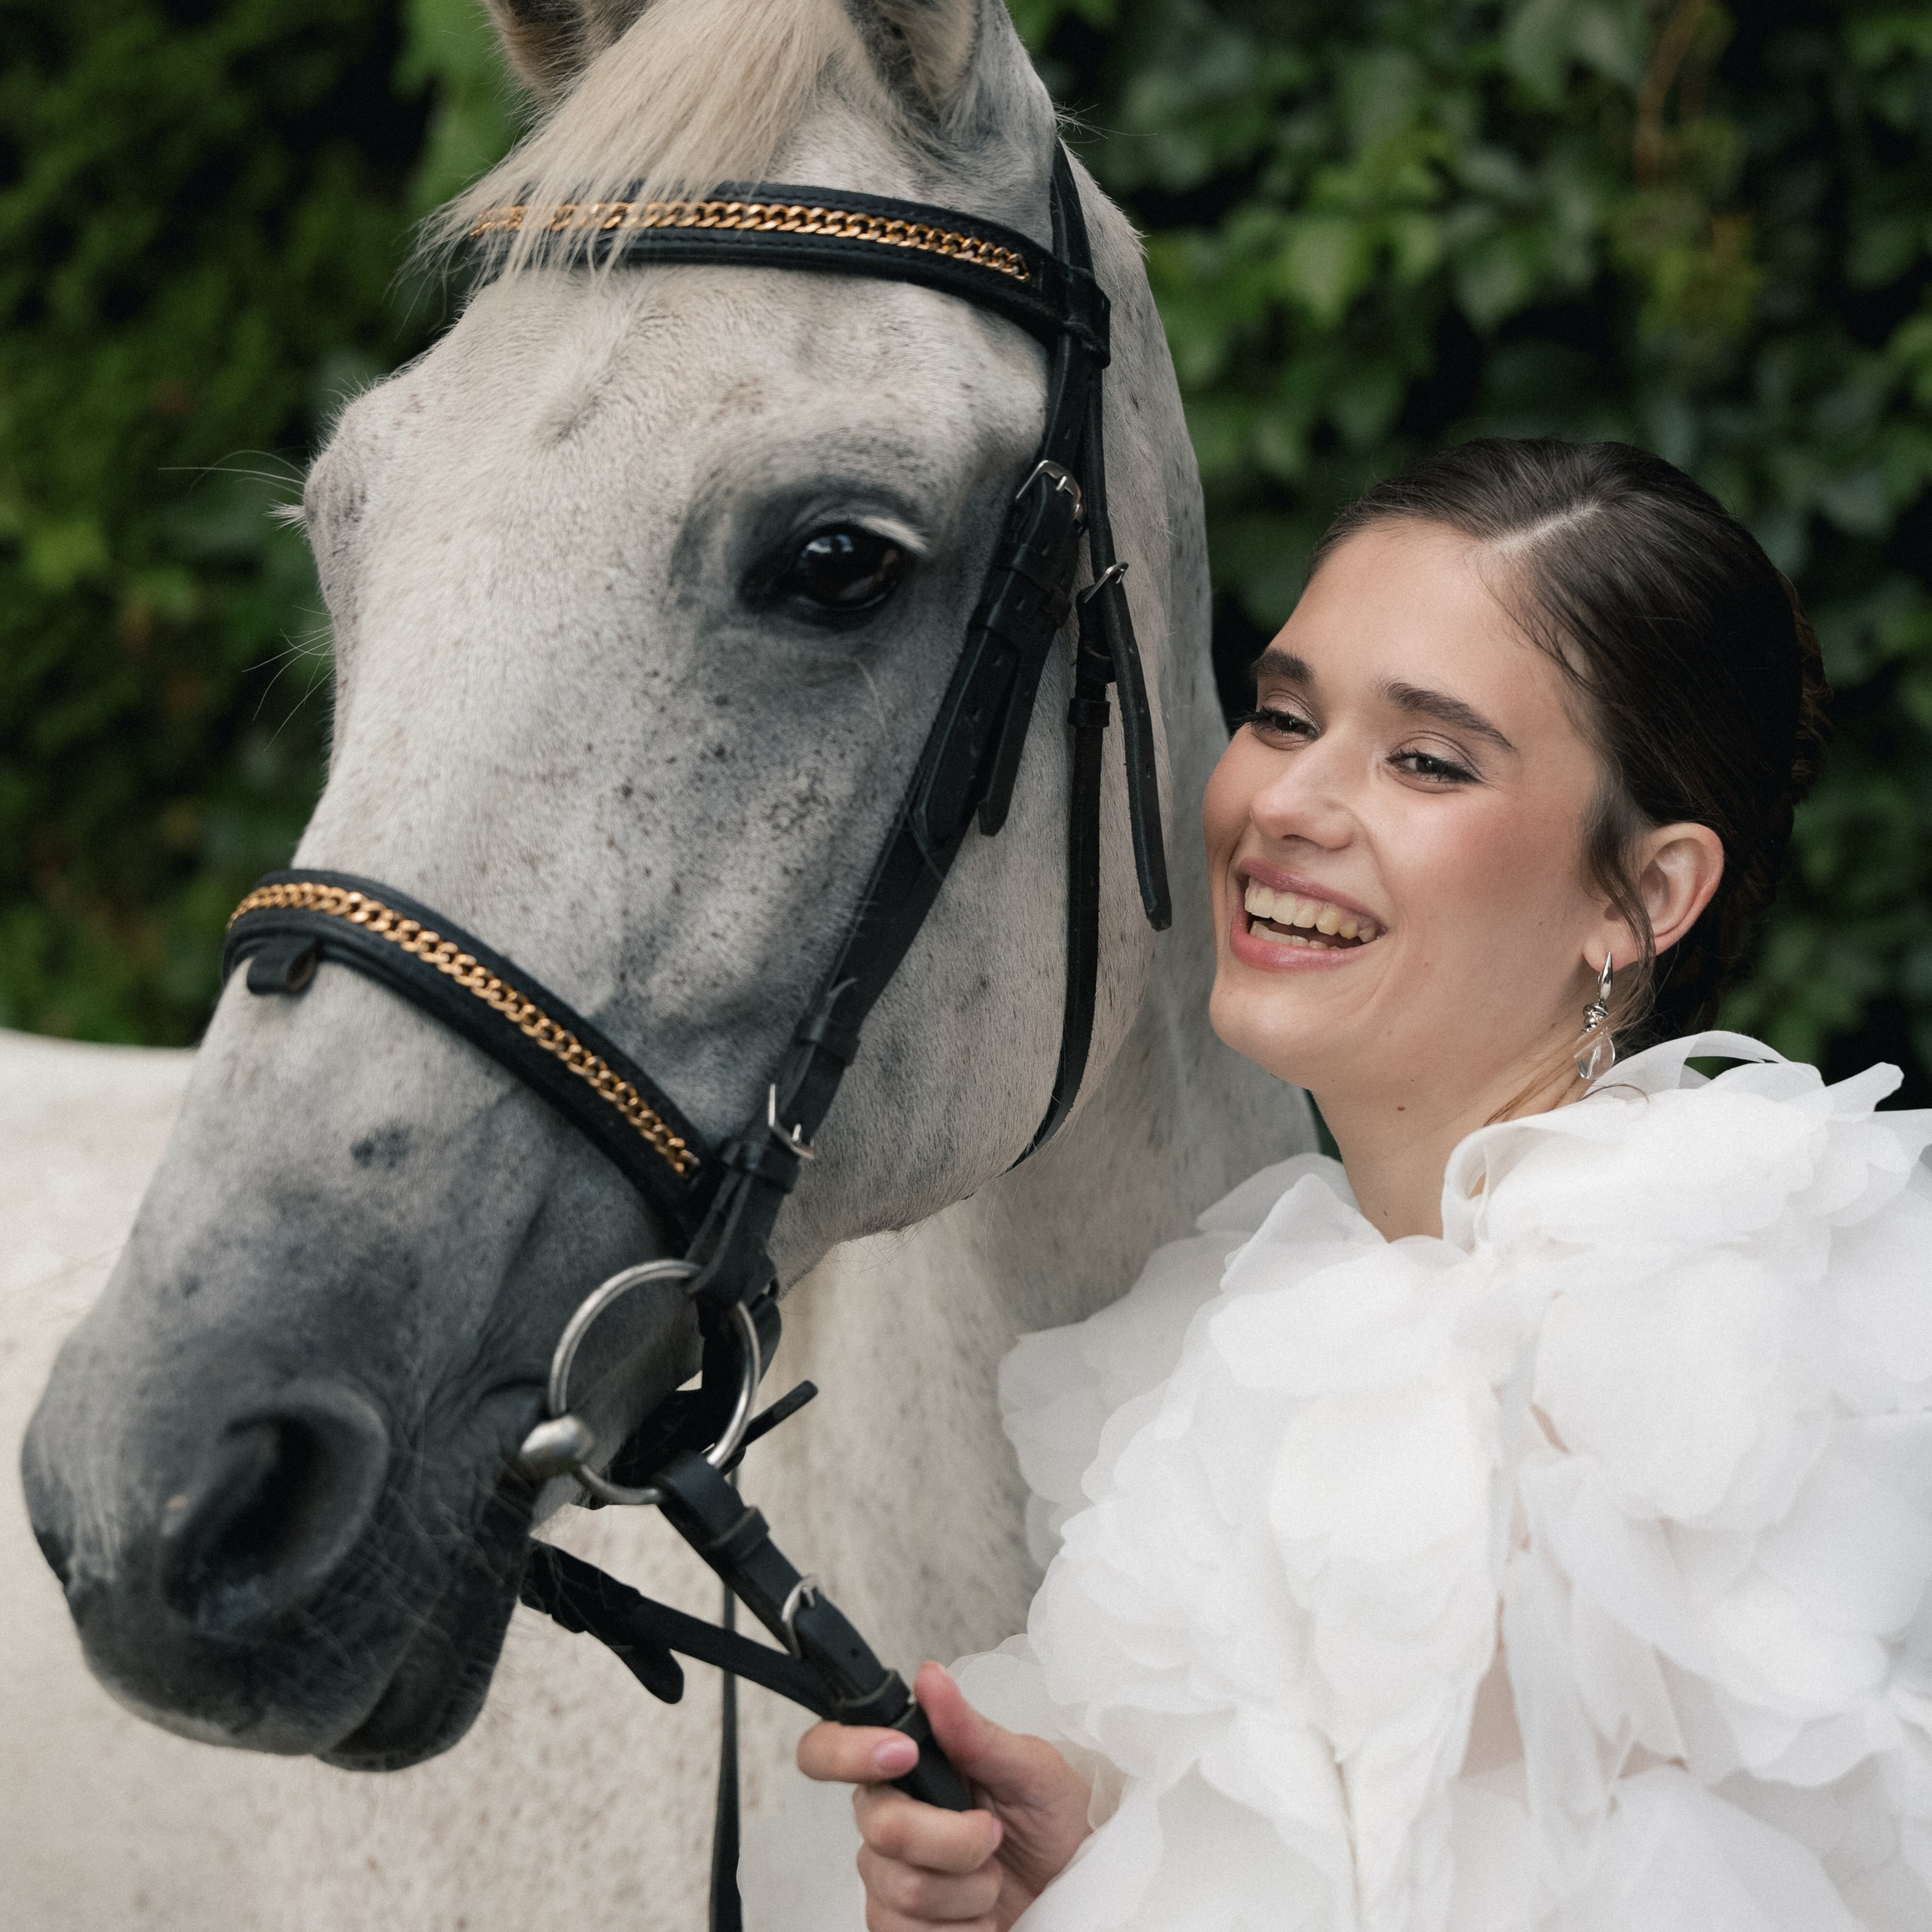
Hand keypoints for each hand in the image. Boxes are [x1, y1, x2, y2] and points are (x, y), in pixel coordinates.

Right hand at [797, 1661, 1092, 1930]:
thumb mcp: (1030, 1766)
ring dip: (967, 1889)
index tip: (902, 1754)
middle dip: (953, 1839)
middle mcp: (885, 1819)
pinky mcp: (901, 1928)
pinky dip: (963, 1929)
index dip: (847, 1751)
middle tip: (993, 1833)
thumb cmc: (1054, 1818)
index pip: (827, 1750)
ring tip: (993, 1877)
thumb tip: (930, 1677)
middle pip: (881, 1829)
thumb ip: (974, 1729)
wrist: (1074, 1884)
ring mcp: (888, 1878)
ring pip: (901, 1889)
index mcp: (904, 1766)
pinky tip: (982, 1916)